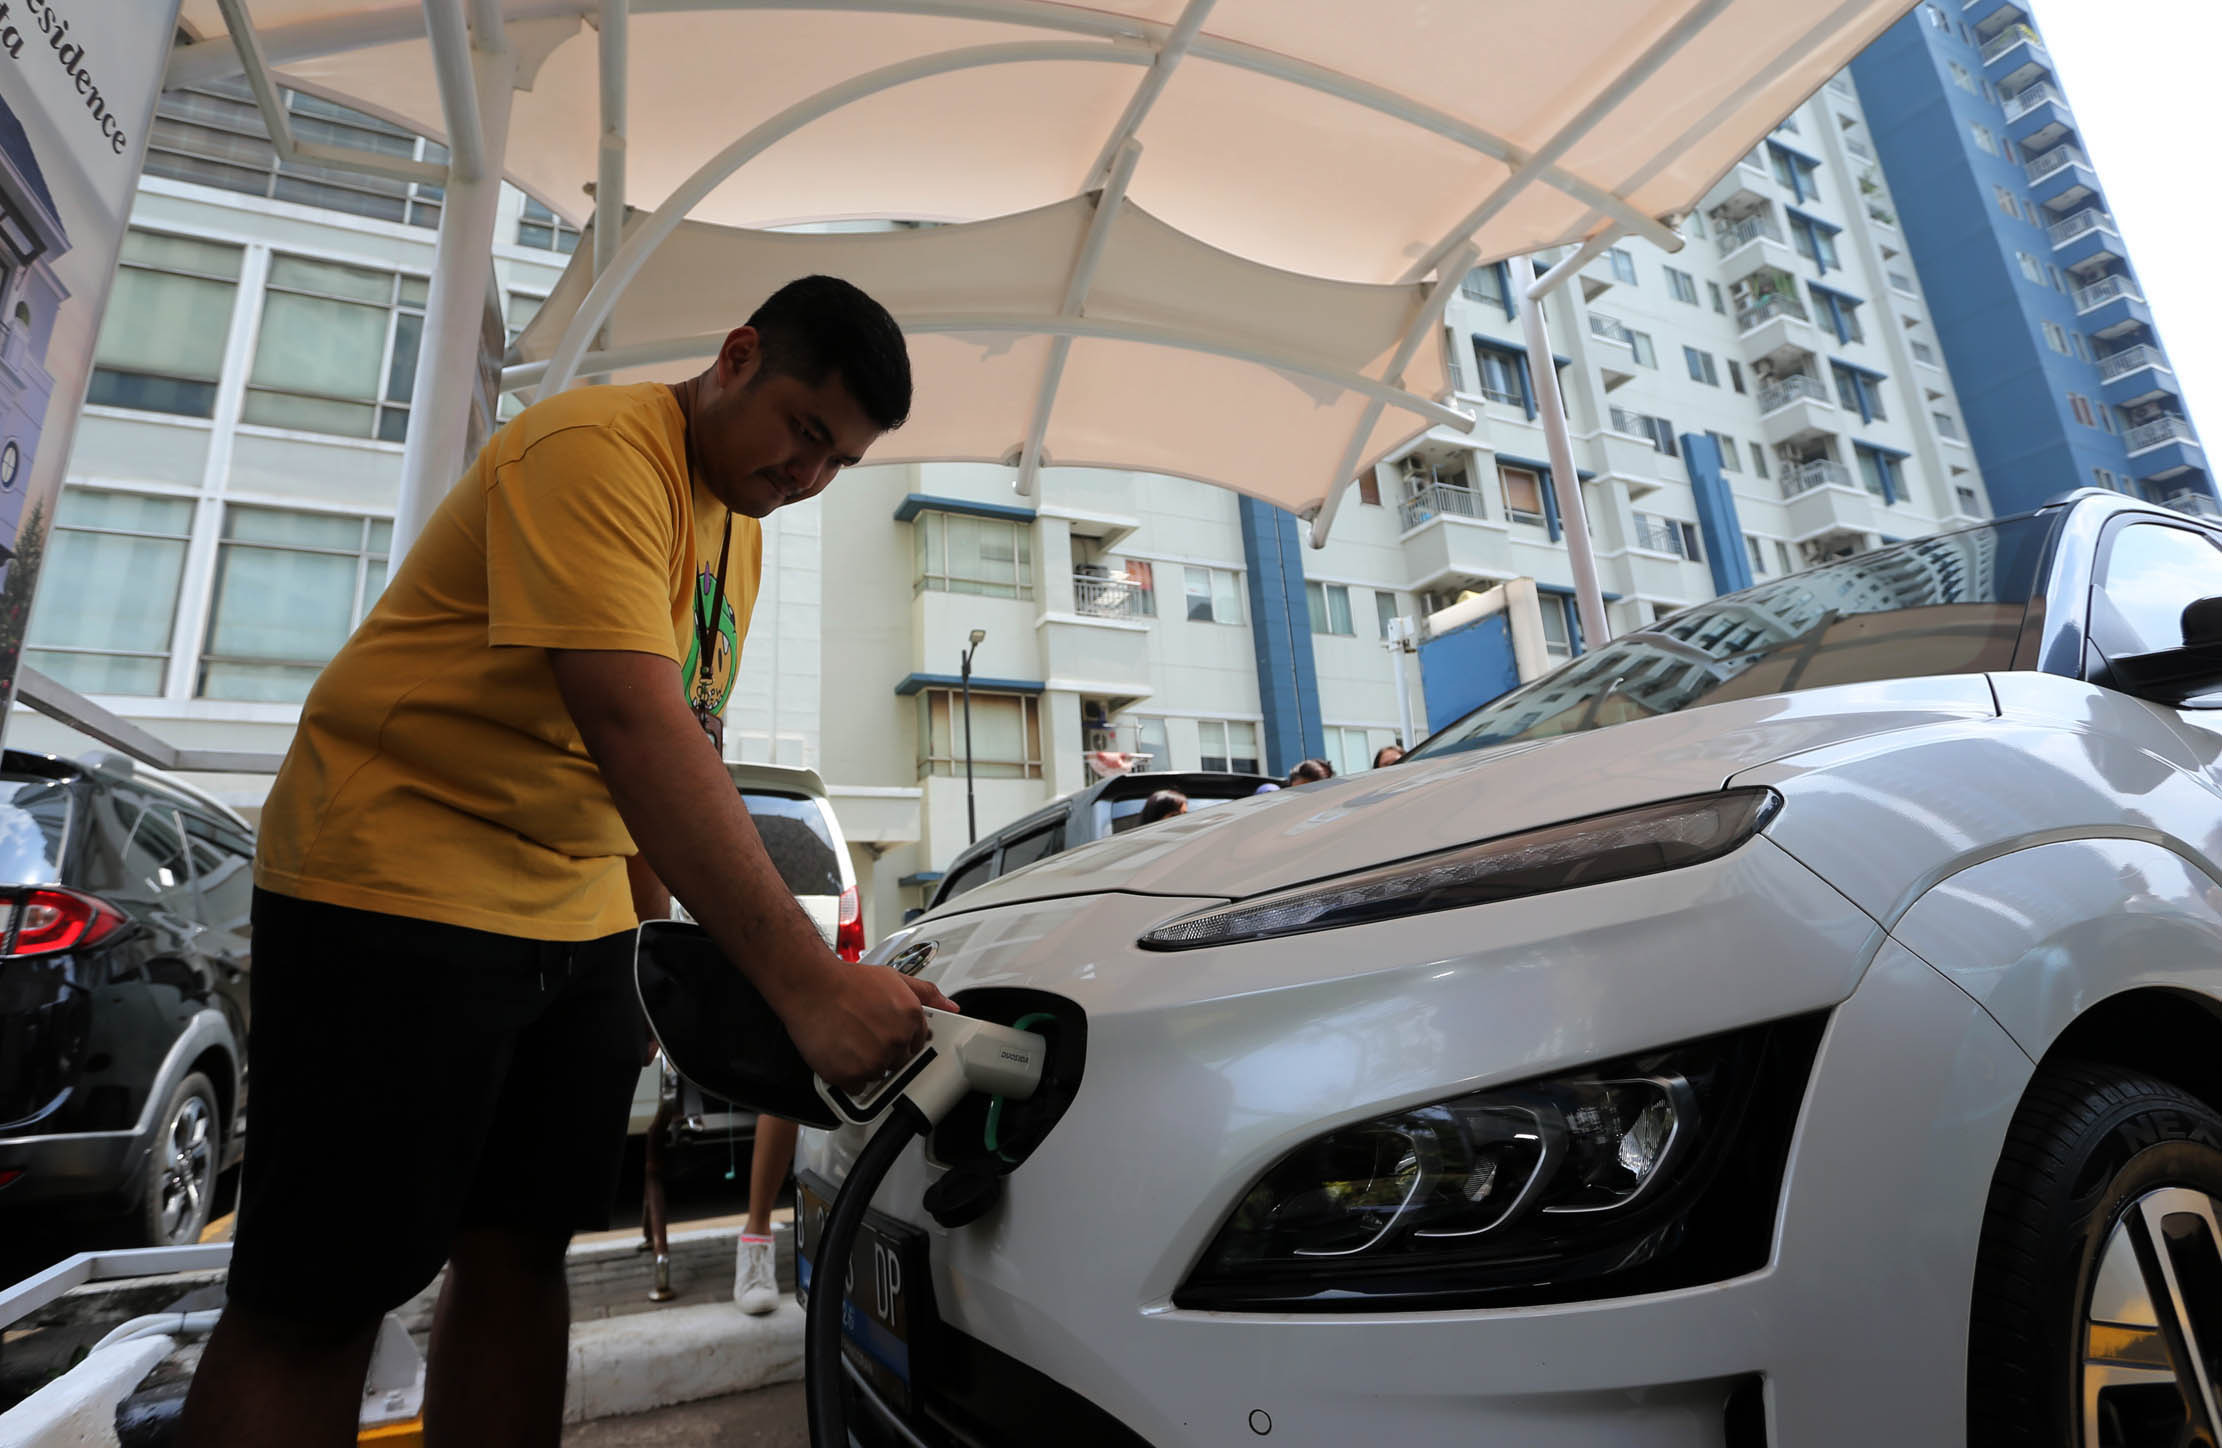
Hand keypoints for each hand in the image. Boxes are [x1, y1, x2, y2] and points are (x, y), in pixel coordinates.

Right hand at [786, 964, 959, 1093]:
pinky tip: (841, 1055)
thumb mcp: (894, 978)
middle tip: (864, 1036)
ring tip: (850, 1042)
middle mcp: (896, 1041)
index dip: (899, 1039)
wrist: (811, 986)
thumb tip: (951, 1006)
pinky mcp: (852, 1075)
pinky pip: (857, 1088)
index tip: (885, 1034)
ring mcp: (875, 1060)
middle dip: (883, 1052)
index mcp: (912, 1018)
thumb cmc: (847, 982)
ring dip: (866, 1065)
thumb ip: (926, 993)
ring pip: (878, 1075)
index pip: (916, 1044)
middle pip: (899, 1062)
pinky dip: (849, 1078)